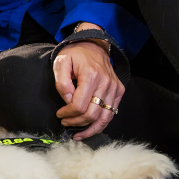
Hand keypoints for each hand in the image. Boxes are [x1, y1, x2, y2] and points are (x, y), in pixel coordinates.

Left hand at [53, 23, 123, 139]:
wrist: (92, 44)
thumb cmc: (74, 54)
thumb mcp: (60, 62)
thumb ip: (62, 83)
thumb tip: (68, 102)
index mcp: (91, 75)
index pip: (79, 105)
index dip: (68, 113)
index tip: (60, 114)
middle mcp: (106, 83)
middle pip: (92, 114)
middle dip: (77, 123)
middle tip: (65, 123)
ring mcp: (115, 87)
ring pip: (104, 118)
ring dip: (90, 129)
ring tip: (78, 134)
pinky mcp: (119, 90)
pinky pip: (111, 113)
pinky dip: (101, 123)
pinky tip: (90, 127)